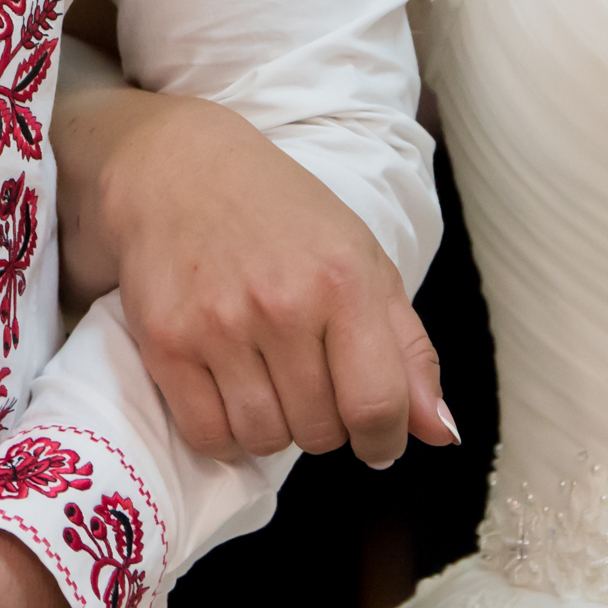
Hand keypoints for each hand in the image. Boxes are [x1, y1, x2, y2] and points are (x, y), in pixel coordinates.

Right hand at [59, 86, 454, 465]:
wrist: (179, 167)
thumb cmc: (282, 215)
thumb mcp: (363, 260)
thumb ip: (408, 350)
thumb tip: (442, 434)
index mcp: (343, 282)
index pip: (377, 405)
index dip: (384, 440)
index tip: (376, 439)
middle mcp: (282, 305)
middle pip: (320, 432)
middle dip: (325, 423)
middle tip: (311, 382)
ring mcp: (218, 325)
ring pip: (265, 439)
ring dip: (275, 429)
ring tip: (269, 384)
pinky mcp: (165, 342)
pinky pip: (207, 435)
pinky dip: (225, 434)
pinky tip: (230, 396)